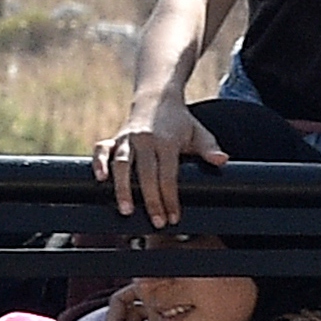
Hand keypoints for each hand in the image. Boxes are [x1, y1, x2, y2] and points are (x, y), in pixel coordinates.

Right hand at [95, 93, 226, 227]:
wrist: (156, 99)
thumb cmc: (180, 123)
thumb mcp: (199, 133)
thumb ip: (209, 148)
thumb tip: (222, 160)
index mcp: (167, 141)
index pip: (168, 174)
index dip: (170, 197)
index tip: (174, 217)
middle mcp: (145, 139)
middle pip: (146, 173)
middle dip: (151, 200)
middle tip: (157, 222)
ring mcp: (127, 138)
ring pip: (121, 164)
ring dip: (122, 188)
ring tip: (126, 210)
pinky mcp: (114, 138)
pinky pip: (102, 150)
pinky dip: (98, 163)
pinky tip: (100, 180)